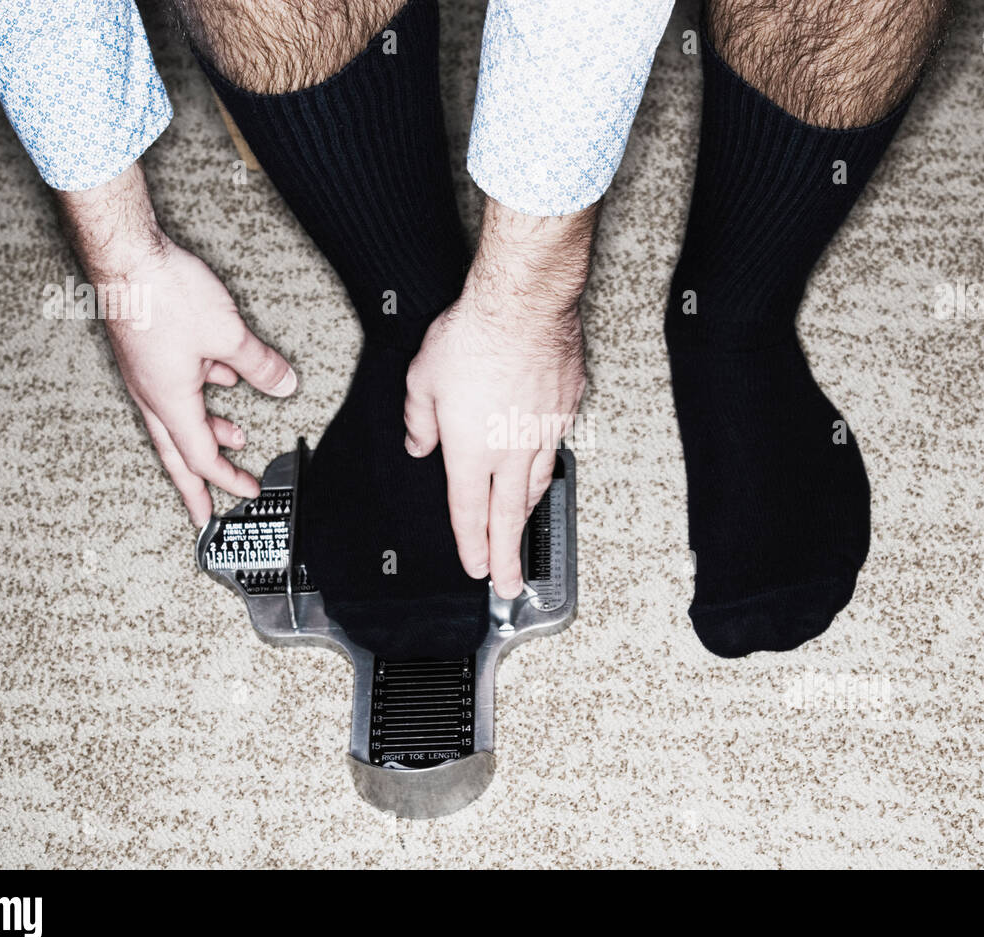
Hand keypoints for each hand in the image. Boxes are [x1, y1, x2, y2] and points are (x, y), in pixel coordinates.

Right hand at [103, 240, 297, 524]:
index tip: (246, 492)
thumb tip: (282, 384)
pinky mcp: (146, 351)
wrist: (123, 254)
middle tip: (205, 512)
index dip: (227, 479)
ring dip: (206, 430)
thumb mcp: (228, 335)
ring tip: (234, 435)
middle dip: (196, 484)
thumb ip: (259, 364)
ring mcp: (145, 372)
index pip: (202, 457)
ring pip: (176, 417)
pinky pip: (175, 385)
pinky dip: (201, 390)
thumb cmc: (162, 293)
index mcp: (169, 401)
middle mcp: (151, 393)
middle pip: (177, 453)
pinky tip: (223, 376)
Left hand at [404, 198, 595, 597]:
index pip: (469, 512)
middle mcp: (510, 451)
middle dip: (507, 557)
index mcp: (471, 452)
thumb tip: (419, 443)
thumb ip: (419, 419)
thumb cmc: (473, 336)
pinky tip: (543, 468)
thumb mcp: (422, 379)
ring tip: (522, 533)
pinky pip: (554, 449)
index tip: (475, 568)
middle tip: (509, 584)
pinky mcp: (565, 411)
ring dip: (526, 515)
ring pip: (536, 486)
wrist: (524, 305)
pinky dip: (546, 467)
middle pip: (509, 517)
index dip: (471, 545)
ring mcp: (543, 433)